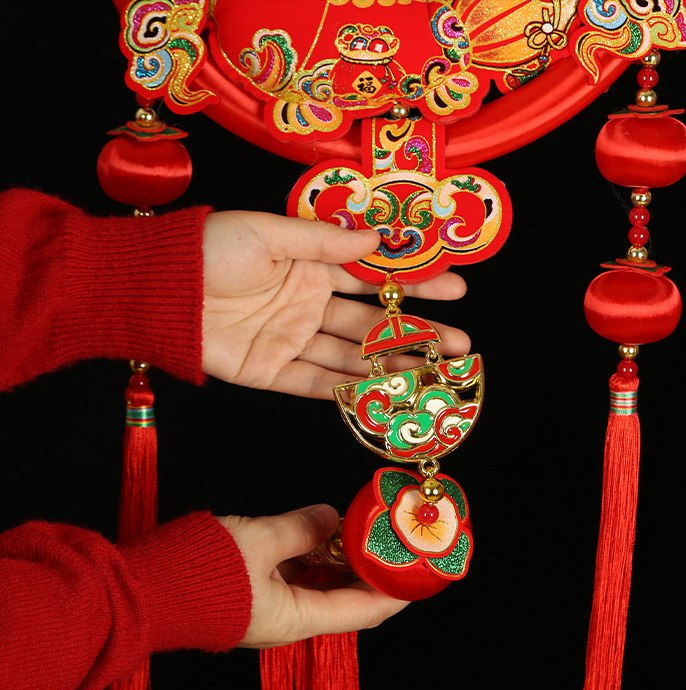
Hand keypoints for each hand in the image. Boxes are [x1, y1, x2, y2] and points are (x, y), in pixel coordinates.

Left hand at [202, 211, 469, 398]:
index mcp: (310, 267)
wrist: (157, 288)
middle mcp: (308, 305)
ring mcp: (292, 340)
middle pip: (372, 324)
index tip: (456, 286)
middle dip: (418, 333)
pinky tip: (384, 393)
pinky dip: (348, 390)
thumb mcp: (270, 233)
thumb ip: (324, 242)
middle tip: (461, 344)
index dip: (414, 283)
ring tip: (434, 371)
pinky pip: (315, 384)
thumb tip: (377, 239)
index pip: (374, 278)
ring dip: (393, 365)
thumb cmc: (210, 249)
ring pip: (352, 357)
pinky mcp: (271, 372)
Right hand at [217, 505, 407, 647]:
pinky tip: (320, 532)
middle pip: (345, 600)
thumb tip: (331, 517)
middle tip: (391, 542)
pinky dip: (312, 557)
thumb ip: (302, 527)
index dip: (395, 591)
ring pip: (319, 587)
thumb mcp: (260, 539)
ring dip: (340, 561)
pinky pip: (294, 578)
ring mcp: (268, 610)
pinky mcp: (251, 596)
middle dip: (370, 571)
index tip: (419, 571)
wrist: (142, 590)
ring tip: (359, 530)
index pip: (364, 611)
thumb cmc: (199, 572)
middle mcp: (287, 621)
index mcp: (297, 619)